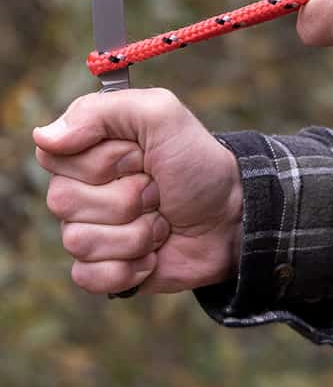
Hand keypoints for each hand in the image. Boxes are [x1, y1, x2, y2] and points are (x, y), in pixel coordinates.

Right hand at [33, 88, 242, 294]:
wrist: (234, 215)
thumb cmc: (198, 164)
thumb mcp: (163, 115)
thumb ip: (104, 110)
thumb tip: (44, 137)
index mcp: (85, 152)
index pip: (54, 156)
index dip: (105, 160)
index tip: (141, 156)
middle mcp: (79, 192)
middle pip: (63, 202)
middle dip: (128, 197)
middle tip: (159, 191)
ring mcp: (90, 231)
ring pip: (79, 241)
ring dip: (137, 233)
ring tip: (163, 222)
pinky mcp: (105, 269)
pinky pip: (89, 276)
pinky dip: (130, 268)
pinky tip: (154, 254)